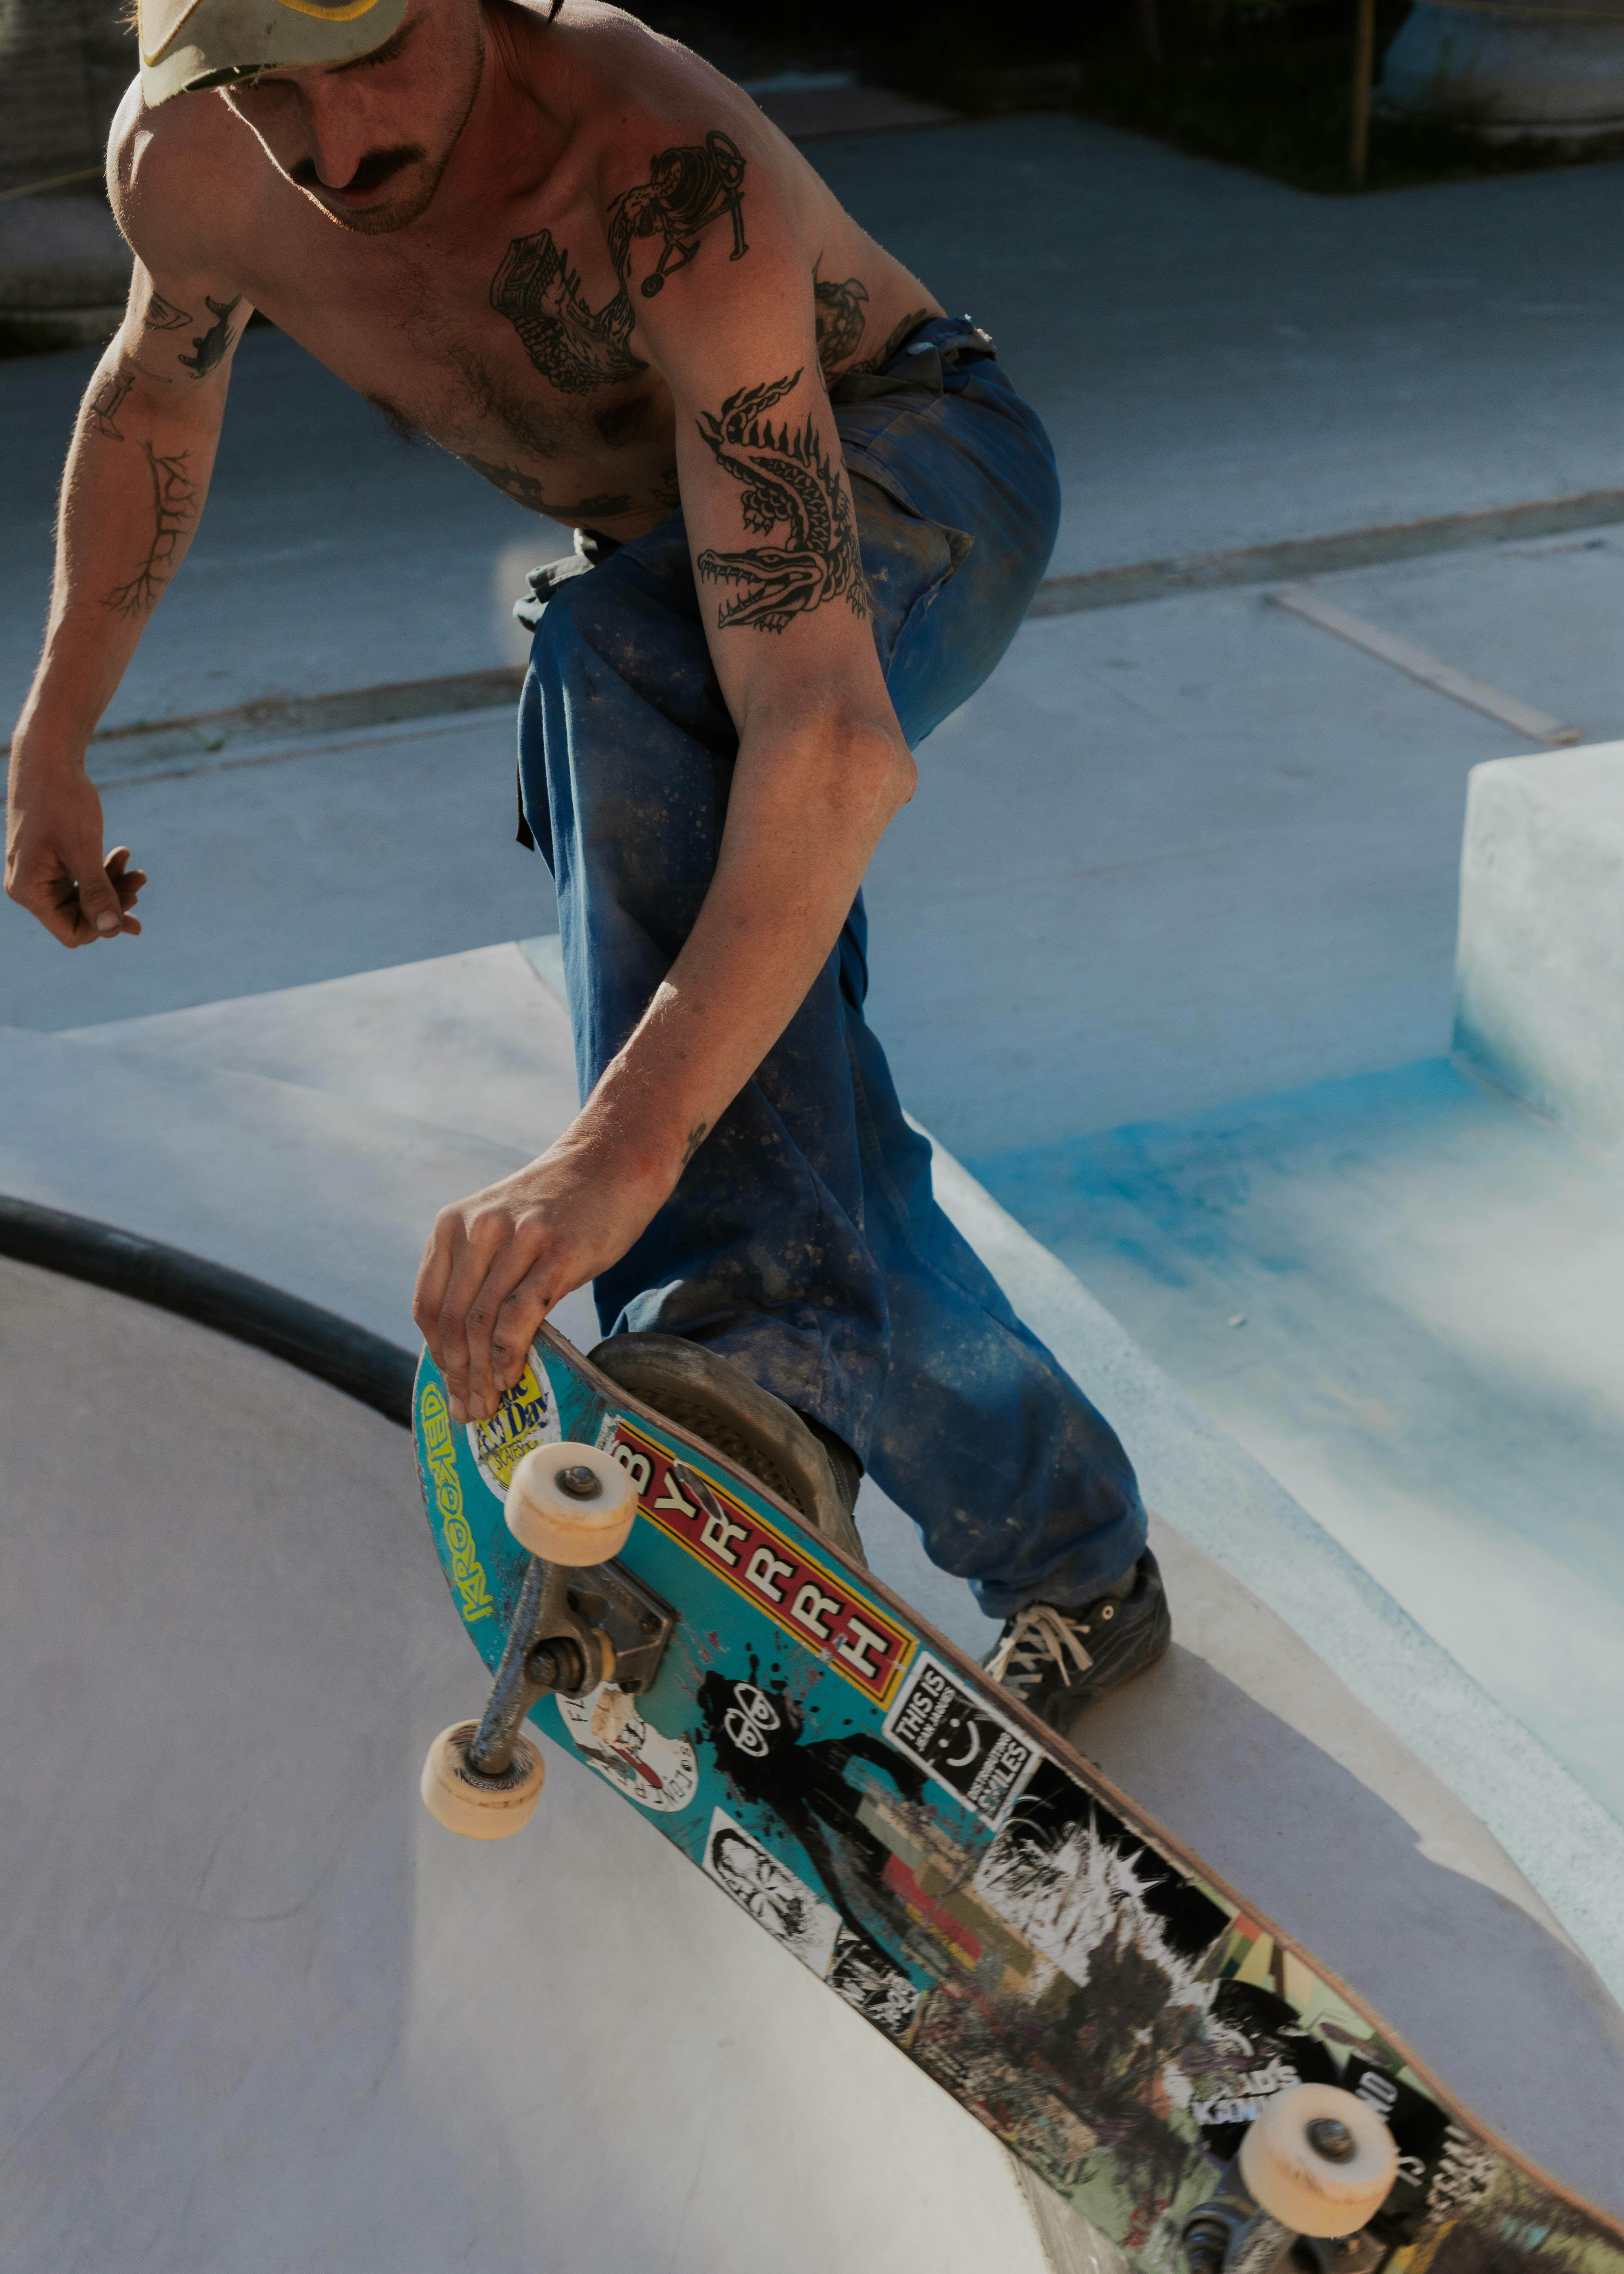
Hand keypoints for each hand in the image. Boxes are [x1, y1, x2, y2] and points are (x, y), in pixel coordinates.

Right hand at [4, 759, 144, 945]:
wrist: (49, 759)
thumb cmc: (62, 801)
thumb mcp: (83, 850)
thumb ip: (97, 893)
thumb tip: (111, 930)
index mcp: (29, 890)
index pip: (71, 932)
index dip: (103, 926)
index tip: (130, 903)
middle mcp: (30, 887)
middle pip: (80, 916)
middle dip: (114, 902)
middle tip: (141, 880)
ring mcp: (40, 873)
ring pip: (84, 897)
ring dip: (114, 885)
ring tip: (138, 870)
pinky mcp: (52, 860)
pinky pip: (80, 878)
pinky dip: (103, 870)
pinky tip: (123, 854)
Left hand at [413, 1132, 672, 1423]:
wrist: (612, 1162)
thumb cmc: (561, 1206)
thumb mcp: (502, 1228)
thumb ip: (480, 1273)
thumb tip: (470, 1345)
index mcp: (452, 1225)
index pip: (429, 1305)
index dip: (436, 1356)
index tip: (450, 1389)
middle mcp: (477, 1230)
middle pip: (453, 1321)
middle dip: (458, 1376)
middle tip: (471, 1412)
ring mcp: (517, 1240)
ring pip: (483, 1324)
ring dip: (482, 1375)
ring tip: (491, 1404)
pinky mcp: (556, 1254)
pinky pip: (519, 1317)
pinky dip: (509, 1356)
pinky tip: (513, 1378)